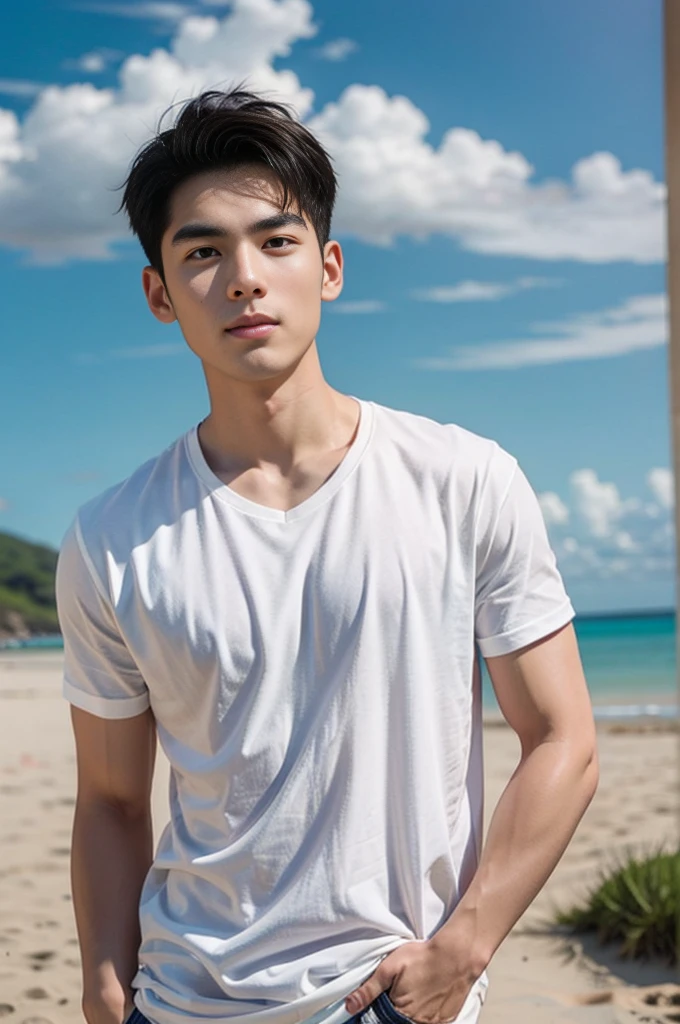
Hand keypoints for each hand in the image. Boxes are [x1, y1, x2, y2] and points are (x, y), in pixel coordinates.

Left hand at [344, 940, 476, 1023]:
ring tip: (416, 991)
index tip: (384, 1001)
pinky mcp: (447, 1019)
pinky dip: (426, 1013)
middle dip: (395, 1011)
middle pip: (399, 1022)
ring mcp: (434, 1022)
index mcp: (400, 1012)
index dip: (379, 1012)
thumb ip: (369, 989)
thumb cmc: (424, 957)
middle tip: (402, 990)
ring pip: (415, 1022)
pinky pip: (431, 1021)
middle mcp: (417, 1022)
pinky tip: (427, 996)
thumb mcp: (389, 967)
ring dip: (410, 1012)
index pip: (382, 1021)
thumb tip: (350, 1006)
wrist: (457, 955)